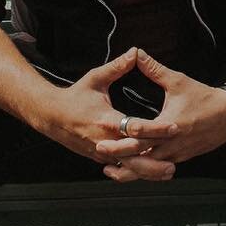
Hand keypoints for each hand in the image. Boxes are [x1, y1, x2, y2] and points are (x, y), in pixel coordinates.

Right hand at [36, 49, 178, 181]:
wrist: (51, 115)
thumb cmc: (74, 97)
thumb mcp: (95, 79)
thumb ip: (117, 67)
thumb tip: (135, 52)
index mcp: (106, 120)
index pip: (136, 127)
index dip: (156, 128)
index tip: (174, 127)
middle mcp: (104, 140)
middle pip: (133, 155)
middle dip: (154, 161)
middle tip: (174, 163)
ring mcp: (101, 152)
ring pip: (128, 166)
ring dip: (148, 171)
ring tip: (168, 171)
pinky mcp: (99, 158)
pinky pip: (121, 166)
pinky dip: (136, 170)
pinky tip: (152, 172)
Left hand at [94, 51, 225, 175]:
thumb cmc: (204, 97)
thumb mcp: (178, 81)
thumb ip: (155, 69)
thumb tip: (137, 54)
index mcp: (170, 125)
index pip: (142, 133)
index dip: (122, 134)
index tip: (103, 134)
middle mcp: (171, 143)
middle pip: (141, 155)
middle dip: (119, 154)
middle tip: (99, 150)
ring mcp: (176, 154)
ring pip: (148, 168)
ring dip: (129, 169)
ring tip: (109, 168)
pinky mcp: (179, 158)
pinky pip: (157, 168)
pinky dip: (142, 170)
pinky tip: (129, 169)